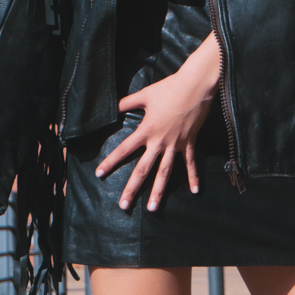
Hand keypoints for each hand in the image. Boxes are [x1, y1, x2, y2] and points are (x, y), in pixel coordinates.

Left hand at [95, 38, 221, 211]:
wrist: (195, 86)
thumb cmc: (169, 88)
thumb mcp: (145, 94)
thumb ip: (127, 102)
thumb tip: (112, 106)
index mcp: (147, 130)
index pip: (124, 149)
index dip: (111, 161)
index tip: (99, 173)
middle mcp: (159, 141)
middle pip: (143, 169)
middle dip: (132, 188)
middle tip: (123, 206)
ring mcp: (175, 144)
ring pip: (165, 172)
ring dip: (158, 191)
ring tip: (152, 208)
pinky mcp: (189, 142)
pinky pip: (190, 163)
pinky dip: (193, 176)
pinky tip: (194, 191)